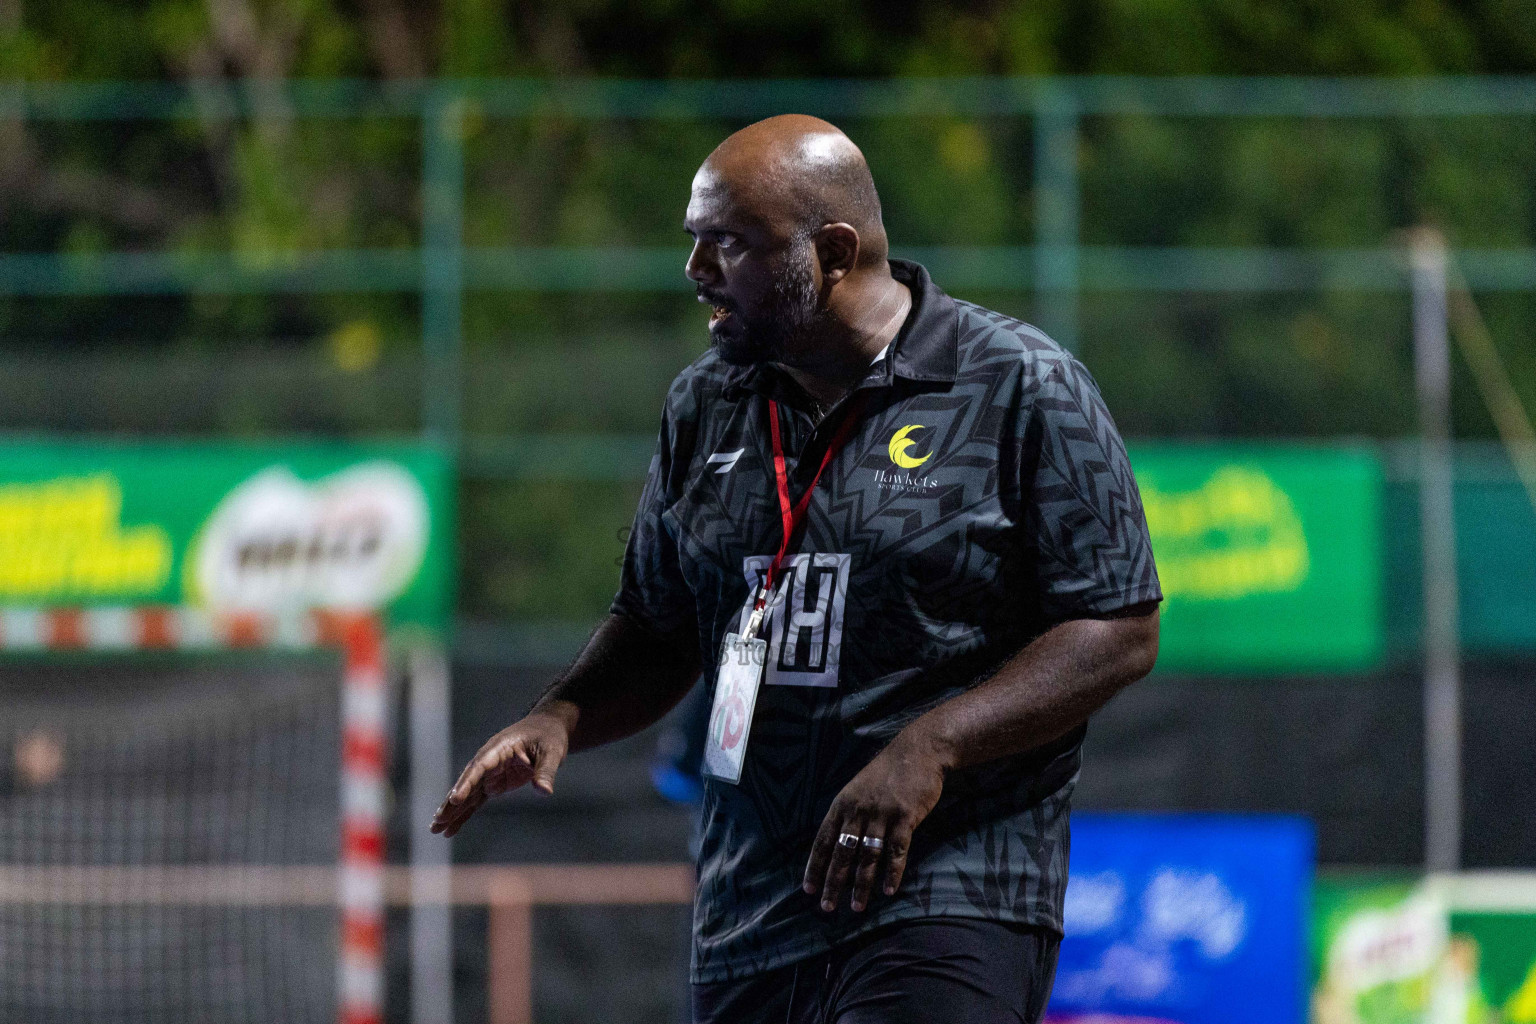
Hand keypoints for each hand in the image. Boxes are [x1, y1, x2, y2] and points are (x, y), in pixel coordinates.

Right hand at [430, 710, 571, 837]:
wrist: (547, 730)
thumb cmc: (549, 737)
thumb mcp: (552, 751)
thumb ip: (546, 771)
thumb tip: (544, 791)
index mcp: (499, 748)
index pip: (479, 767)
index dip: (466, 783)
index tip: (454, 798)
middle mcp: (488, 761)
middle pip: (466, 783)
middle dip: (451, 803)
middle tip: (437, 822)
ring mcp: (489, 773)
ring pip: (467, 795)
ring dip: (452, 812)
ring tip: (435, 829)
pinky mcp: (494, 783)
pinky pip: (476, 801)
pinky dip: (465, 814)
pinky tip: (451, 829)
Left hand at [802, 731, 946, 912]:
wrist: (918, 751)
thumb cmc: (888, 771)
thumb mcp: (859, 787)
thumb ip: (849, 812)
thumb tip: (838, 841)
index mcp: (843, 804)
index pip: (823, 840)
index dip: (815, 866)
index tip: (809, 889)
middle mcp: (858, 811)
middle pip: (842, 853)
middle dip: (833, 882)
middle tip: (828, 907)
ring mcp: (881, 814)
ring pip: (867, 857)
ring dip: (861, 884)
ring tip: (857, 906)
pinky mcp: (905, 817)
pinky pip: (896, 851)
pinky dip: (892, 873)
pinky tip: (888, 890)